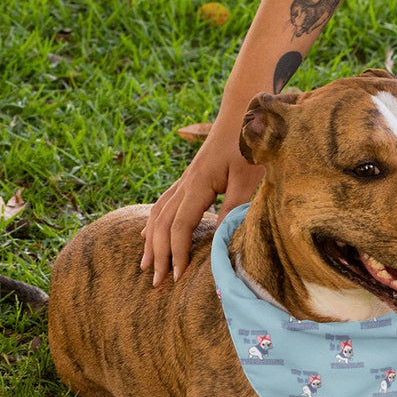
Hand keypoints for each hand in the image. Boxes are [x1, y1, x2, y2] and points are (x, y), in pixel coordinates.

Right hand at [141, 133, 263, 284]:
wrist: (243, 112)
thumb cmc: (250, 144)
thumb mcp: (249, 178)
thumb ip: (235, 208)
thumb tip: (223, 241)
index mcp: (198, 184)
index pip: (180, 225)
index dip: (177, 252)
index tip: (178, 277)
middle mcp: (185, 183)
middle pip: (162, 223)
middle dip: (159, 254)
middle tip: (157, 283)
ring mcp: (185, 180)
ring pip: (158, 213)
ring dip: (151, 241)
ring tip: (147, 266)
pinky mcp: (190, 178)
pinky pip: (164, 204)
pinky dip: (154, 223)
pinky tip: (149, 235)